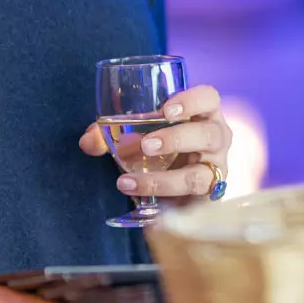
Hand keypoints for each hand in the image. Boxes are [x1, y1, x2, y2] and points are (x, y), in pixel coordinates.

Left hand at [81, 82, 232, 199]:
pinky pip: (190, 204)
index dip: (192, 101)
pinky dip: (162, 203)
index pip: (209, 98)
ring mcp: (215, 169)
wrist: (177, 182)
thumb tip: (86, 142)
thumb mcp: (137, 135)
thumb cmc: (160, 146)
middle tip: (146, 145)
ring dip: (164, 179)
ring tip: (128, 180)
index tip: (166, 111)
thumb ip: (109, 135)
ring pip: (201, 175)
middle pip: (208, 135)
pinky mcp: (207, 197)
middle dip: (177, 139)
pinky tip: (138, 201)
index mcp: (204, 114)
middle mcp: (217, 139)